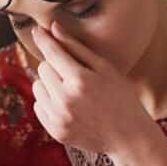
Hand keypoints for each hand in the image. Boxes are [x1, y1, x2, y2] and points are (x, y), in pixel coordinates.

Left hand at [31, 21, 160, 155]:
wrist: (128, 137)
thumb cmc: (121, 97)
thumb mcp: (105, 68)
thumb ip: (77, 48)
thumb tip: (53, 28)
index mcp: (80, 80)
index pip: (52, 52)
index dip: (44, 39)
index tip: (37, 30)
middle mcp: (65, 99)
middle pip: (43, 68)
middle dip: (54, 66)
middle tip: (74, 73)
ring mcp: (59, 117)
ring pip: (37, 86)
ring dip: (49, 84)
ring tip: (71, 90)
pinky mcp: (55, 130)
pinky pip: (38, 106)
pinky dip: (49, 101)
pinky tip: (68, 105)